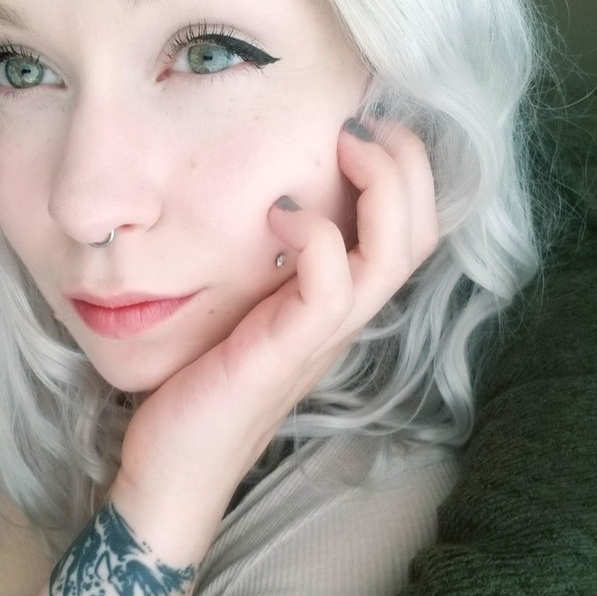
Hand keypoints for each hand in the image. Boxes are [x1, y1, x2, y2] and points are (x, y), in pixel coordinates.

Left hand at [113, 120, 438, 556]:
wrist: (175, 470)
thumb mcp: (243, 311)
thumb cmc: (203, 386)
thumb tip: (263, 200)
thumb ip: (266, 269)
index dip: (407, 171)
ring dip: (380, 185)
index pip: (412, 232)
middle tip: (360, 125)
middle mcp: (345, 318)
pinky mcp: (286, 352)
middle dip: (408, 164)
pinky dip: (317, 235)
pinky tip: (277, 214)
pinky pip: (330, 286)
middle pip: (421, 234)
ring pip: (393, 254)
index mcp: (339, 304)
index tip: (360, 126)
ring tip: (343, 147)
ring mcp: (322, 337)